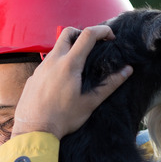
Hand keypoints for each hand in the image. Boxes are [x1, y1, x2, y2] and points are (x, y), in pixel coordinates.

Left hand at [11, 25, 132, 139]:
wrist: (34, 131)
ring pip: (56, 48)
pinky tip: (62, 82)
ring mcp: (40, 68)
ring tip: (79, 66)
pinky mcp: (33, 77)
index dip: (102, 31)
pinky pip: (46, 64)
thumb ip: (109, 85)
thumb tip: (127, 71)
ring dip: (69, 49)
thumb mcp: (90, 103)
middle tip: (92, 46)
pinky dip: (58, 64)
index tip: (110, 37)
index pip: (88, 35)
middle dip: (82, 33)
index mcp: (69, 64)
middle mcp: (53, 61)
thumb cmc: (63, 119)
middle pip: (68, 33)